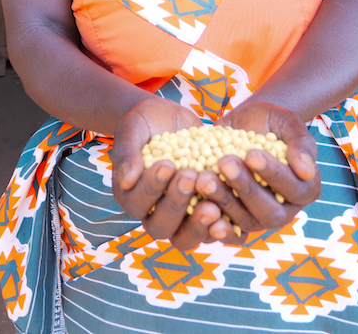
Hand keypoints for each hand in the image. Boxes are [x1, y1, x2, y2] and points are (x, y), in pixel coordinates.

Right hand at [111, 97, 224, 249]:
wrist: (172, 121)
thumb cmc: (147, 122)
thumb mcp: (133, 128)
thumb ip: (127, 152)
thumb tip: (126, 181)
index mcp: (130, 196)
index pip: (138, 201)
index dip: (151, 187)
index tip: (166, 164)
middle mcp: (152, 213)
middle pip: (161, 226)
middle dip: (176, 204)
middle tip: (190, 177)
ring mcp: (180, 219)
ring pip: (186, 237)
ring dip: (199, 224)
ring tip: (213, 205)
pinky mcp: (203, 214)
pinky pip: (212, 231)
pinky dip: (223, 228)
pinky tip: (232, 213)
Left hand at [190, 100, 319, 237]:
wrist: (241, 125)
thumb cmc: (268, 121)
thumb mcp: (285, 122)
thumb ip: (300, 142)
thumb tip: (307, 171)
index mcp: (305, 188)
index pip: (293, 188)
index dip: (273, 173)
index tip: (252, 154)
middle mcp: (284, 209)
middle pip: (269, 212)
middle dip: (246, 188)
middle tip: (225, 164)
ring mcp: (258, 218)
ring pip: (245, 222)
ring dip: (224, 201)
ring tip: (204, 178)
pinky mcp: (235, 220)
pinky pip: (226, 230)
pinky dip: (213, 224)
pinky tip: (199, 209)